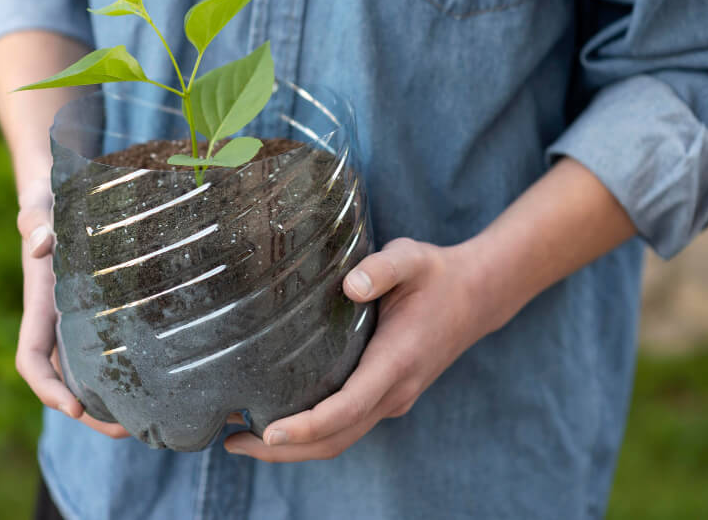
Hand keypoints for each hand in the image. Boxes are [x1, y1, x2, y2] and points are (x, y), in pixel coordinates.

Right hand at [15, 179, 129, 438]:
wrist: (62, 185)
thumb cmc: (51, 197)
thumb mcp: (42, 203)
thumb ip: (35, 218)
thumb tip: (40, 242)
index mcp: (40, 304)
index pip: (32, 359)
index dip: (48, 389)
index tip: (75, 409)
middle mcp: (59, 318)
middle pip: (66, 381)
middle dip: (90, 413)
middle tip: (129, 432)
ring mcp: (82, 317)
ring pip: (92, 372)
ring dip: (114, 401)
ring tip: (151, 422)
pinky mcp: (106, 309)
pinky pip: (114, 348)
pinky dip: (131, 371)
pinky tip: (163, 383)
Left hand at [223, 237, 509, 461]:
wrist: (477, 296)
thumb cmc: (436, 275)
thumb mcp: (411, 258)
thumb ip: (382, 268)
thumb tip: (350, 284)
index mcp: (396, 362)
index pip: (346, 409)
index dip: (305, 426)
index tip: (267, 432)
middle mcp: (394, 391)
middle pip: (335, 440)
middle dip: (282, 450)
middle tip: (230, 442)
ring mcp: (392, 399)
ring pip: (340, 440)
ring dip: (294, 448)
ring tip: (242, 438)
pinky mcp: (388, 397)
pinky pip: (347, 427)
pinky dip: (312, 434)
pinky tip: (281, 418)